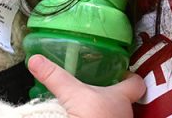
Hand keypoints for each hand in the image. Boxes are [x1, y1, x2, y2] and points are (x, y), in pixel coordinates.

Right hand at [28, 55, 143, 117]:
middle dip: (109, 96)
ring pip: (113, 116)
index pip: (135, 83)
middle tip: (94, 89)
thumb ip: (55, 77)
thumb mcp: (71, 94)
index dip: (129, 76)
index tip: (120, 72)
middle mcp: (124, 114)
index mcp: (120, 97)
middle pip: (123, 101)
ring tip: (85, 108)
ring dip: (101, 113)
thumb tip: (36, 60)